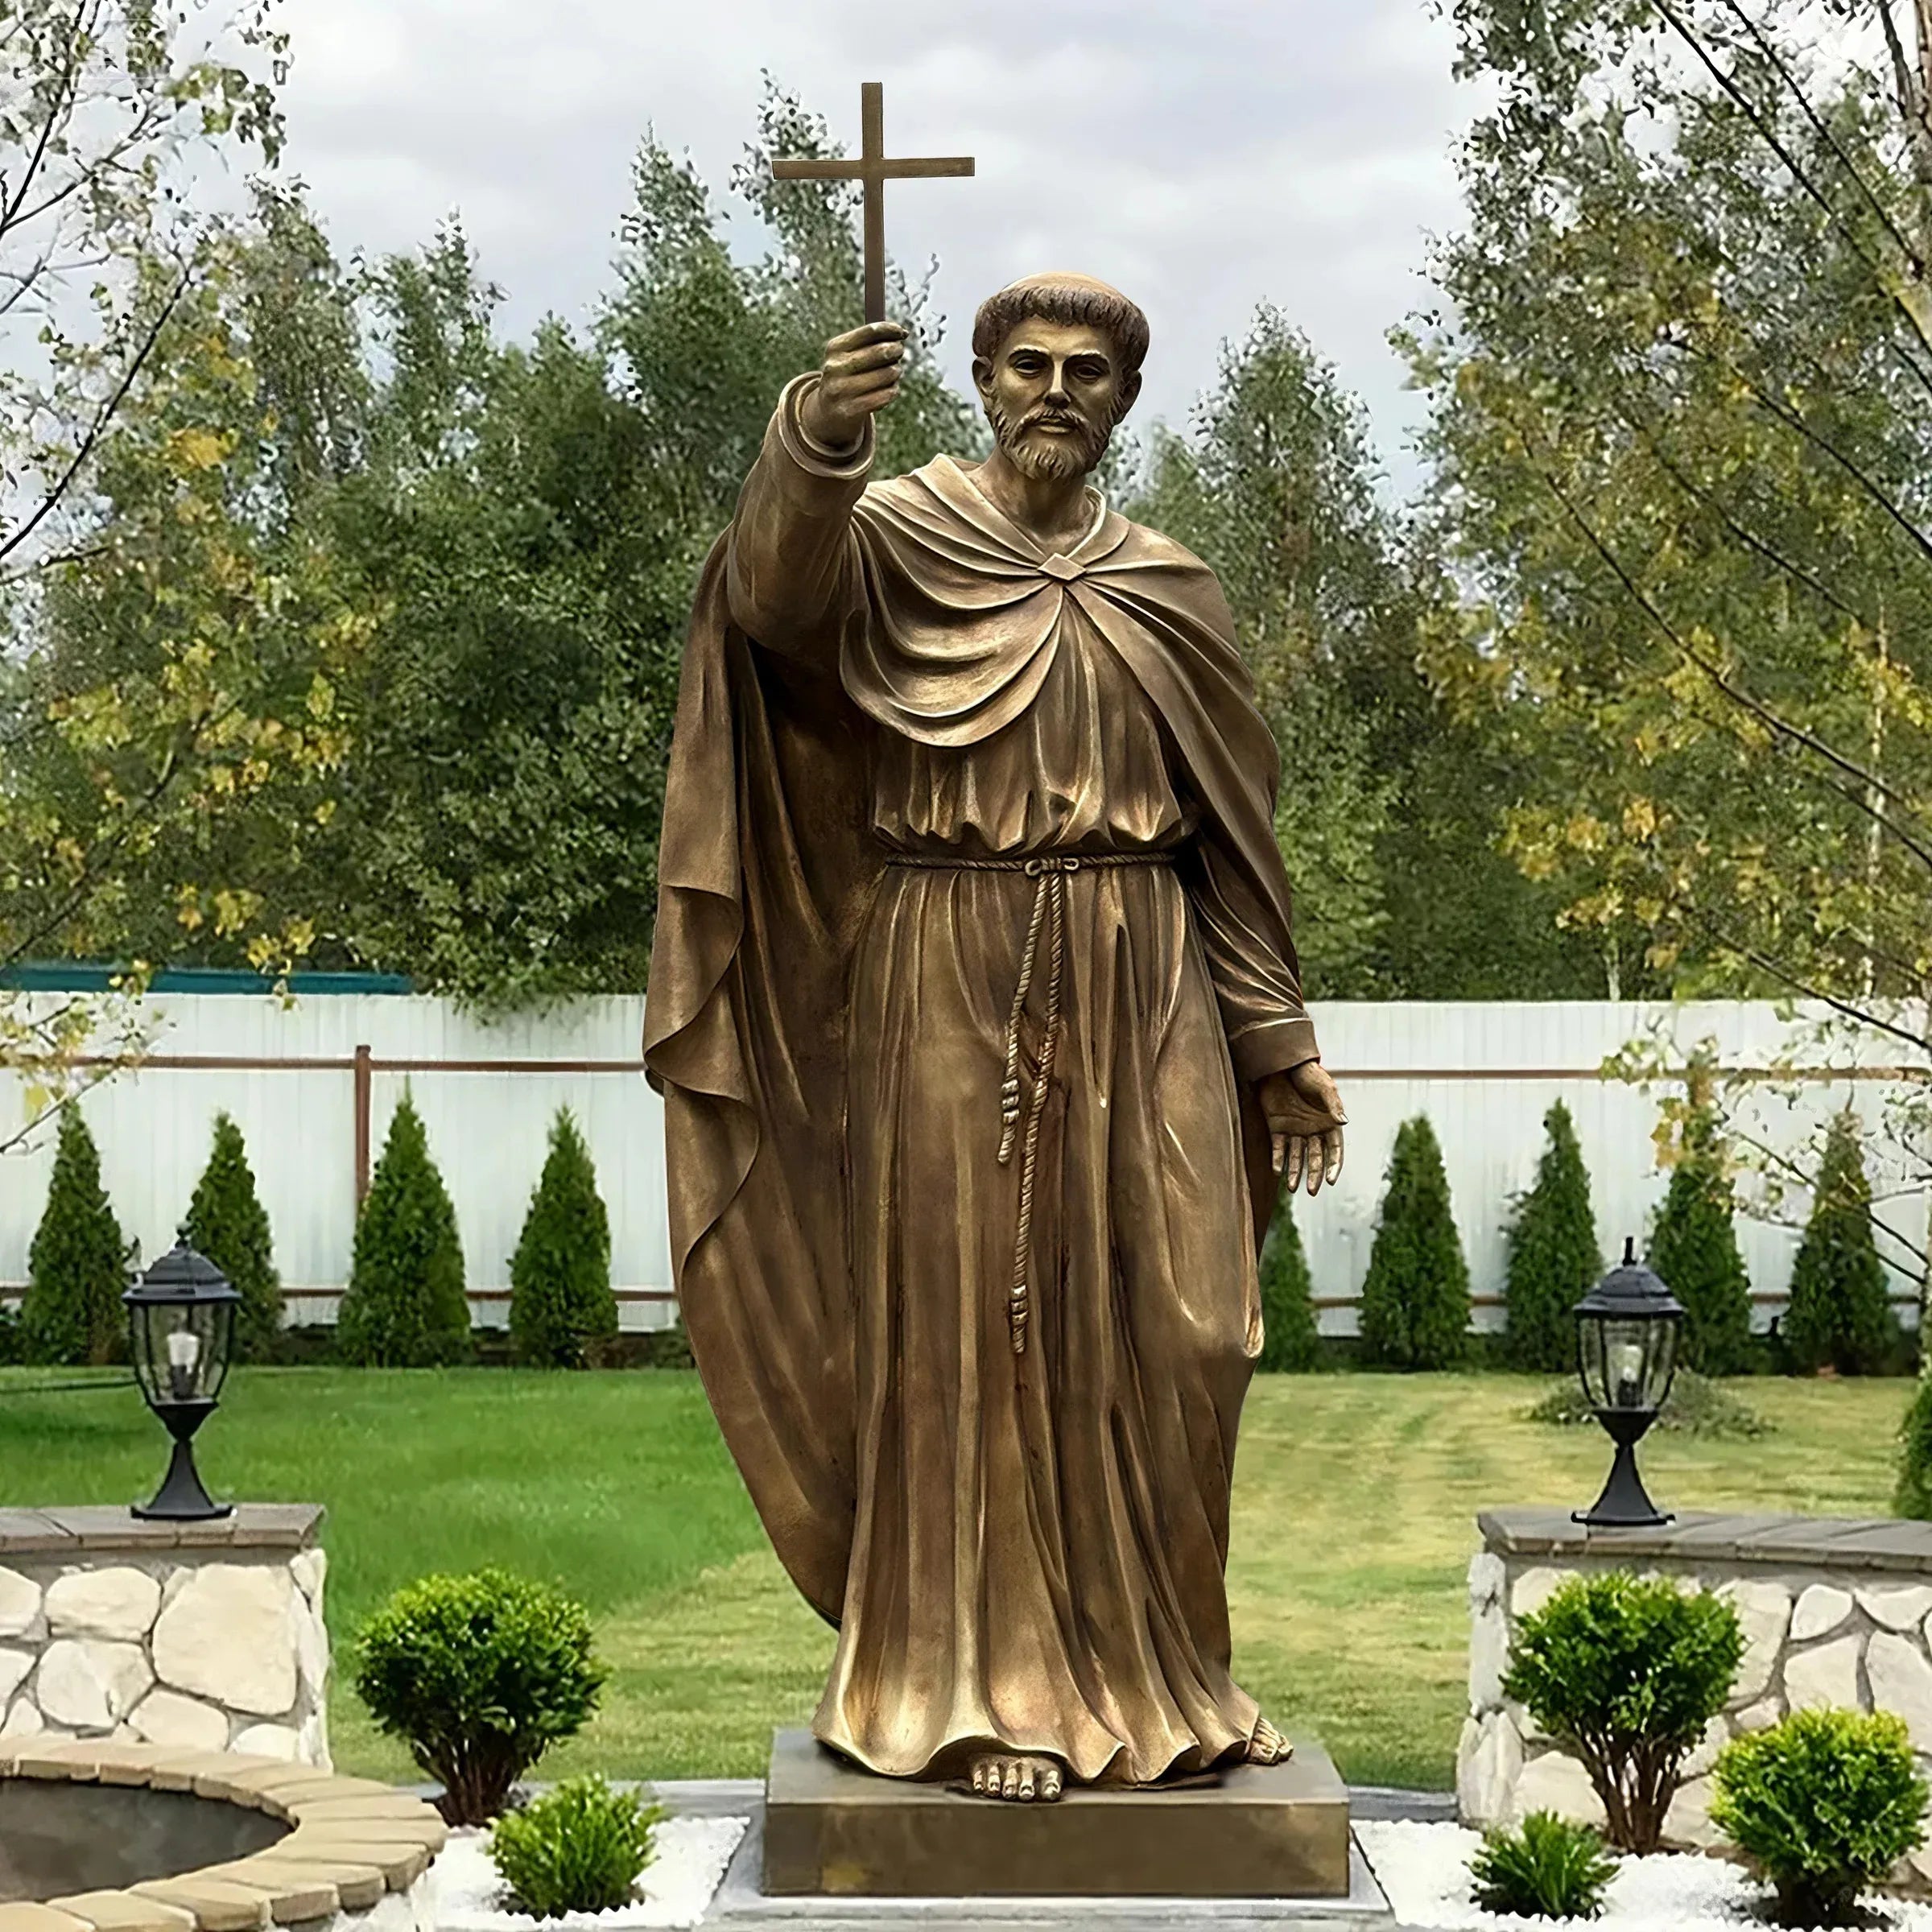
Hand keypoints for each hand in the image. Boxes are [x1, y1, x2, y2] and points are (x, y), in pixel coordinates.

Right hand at [798, 320, 907, 448]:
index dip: (891, 330)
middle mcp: (835, 367)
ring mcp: (842, 390)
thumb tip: (901, 333)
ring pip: (888, 373)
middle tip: (899, 352)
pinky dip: (893, 391)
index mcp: (835, 348)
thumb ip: (870, 343)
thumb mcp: (848, 357)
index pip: (871, 331)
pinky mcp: (851, 410)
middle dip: (896, 350)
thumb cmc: (847, 378)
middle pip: (882, 351)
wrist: (828, 413)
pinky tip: (889, 391)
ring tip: (892, 374)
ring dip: (896, 372)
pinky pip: (887, 395)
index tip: (902, 333)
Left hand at [1257, 1061, 1345, 1196]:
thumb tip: (1343, 1122)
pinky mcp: (1277, 1127)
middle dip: (1314, 1175)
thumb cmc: (1308, 1074)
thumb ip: (1333, 1105)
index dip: (1333, 1166)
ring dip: (1295, 1172)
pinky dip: (1278, 1159)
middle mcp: (1313, 1130)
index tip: (1330, 1180)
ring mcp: (1295, 1130)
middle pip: (1316, 1158)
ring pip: (1296, 1156)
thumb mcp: (1324, 1087)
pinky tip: (1278, 1171)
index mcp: (1329, 1123)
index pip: (1335, 1150)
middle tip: (1311, 1191)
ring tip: (1292, 1188)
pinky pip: (1278, 1147)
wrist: (1282, 1064)